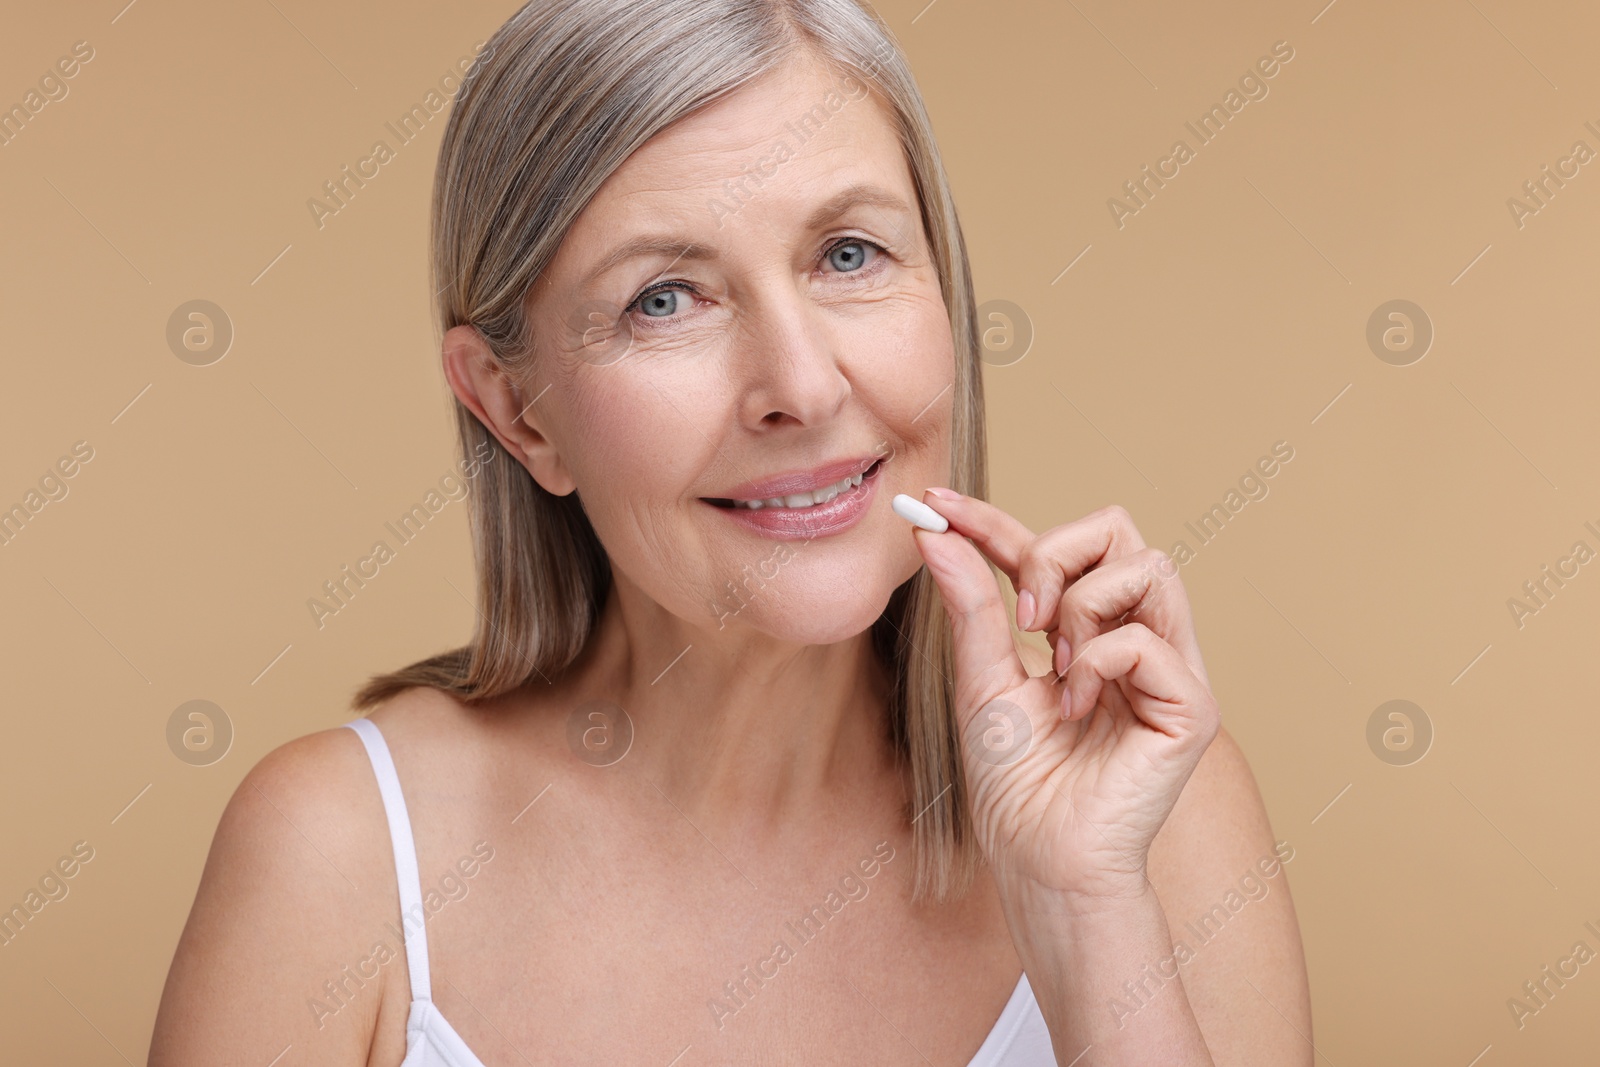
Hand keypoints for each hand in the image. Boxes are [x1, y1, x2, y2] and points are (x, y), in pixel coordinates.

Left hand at [908, 493, 1219, 906]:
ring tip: (1057, 668)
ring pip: (1147, 566)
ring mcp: (1168, 667)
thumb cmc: (1016, 783)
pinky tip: (1078, 707)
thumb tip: (933, 534)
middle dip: (1056, 555)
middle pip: (1118, 530)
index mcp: (1082, 631)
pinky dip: (1098, 662)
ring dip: (1083, 607)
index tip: (936, 505)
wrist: (1039, 856)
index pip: (1048, 550)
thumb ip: (971, 604)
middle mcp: (1132, 636)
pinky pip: (1147, 638)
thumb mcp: (980, 678)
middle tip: (1025, 617)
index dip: (993, 521)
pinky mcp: (1193, 704)